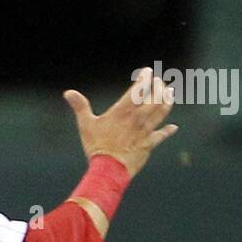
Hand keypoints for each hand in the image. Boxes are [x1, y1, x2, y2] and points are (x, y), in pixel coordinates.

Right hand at [63, 68, 177, 178]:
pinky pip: (161, 135)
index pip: (138, 90)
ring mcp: (145, 131)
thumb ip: (80, 106)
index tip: (147, 71)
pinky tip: (173, 127)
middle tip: (159, 82)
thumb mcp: (85, 124)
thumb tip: (68, 92)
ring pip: (161, 113)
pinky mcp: (148, 144)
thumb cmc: (96, 146)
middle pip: (154, 99)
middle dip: (159, 87)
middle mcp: (137, 119)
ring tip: (170, 94)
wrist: (109, 169)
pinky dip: (168, 131)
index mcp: (123, 112)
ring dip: (167, 102)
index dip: (144, 79)